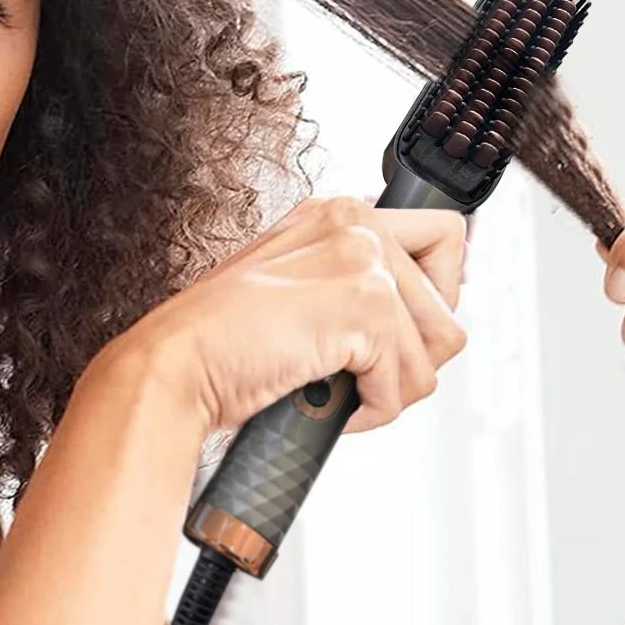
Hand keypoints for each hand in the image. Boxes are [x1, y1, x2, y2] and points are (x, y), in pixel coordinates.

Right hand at [118, 195, 468, 435]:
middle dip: (412, 357)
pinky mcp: (365, 306)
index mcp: (337, 214)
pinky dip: (370, 410)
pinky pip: (407, 383)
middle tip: (360, 374)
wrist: (174, 367)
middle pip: (450, 306)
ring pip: (438, 348)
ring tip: (339, 389)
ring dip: (392, 387)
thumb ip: (353, 284)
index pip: (445, 239)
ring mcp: (362, 260)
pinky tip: (325, 401)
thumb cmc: (218, 344)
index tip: (404, 334)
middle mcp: (354, 222)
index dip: (436, 299)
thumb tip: (424, 321)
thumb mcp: (295, 290)